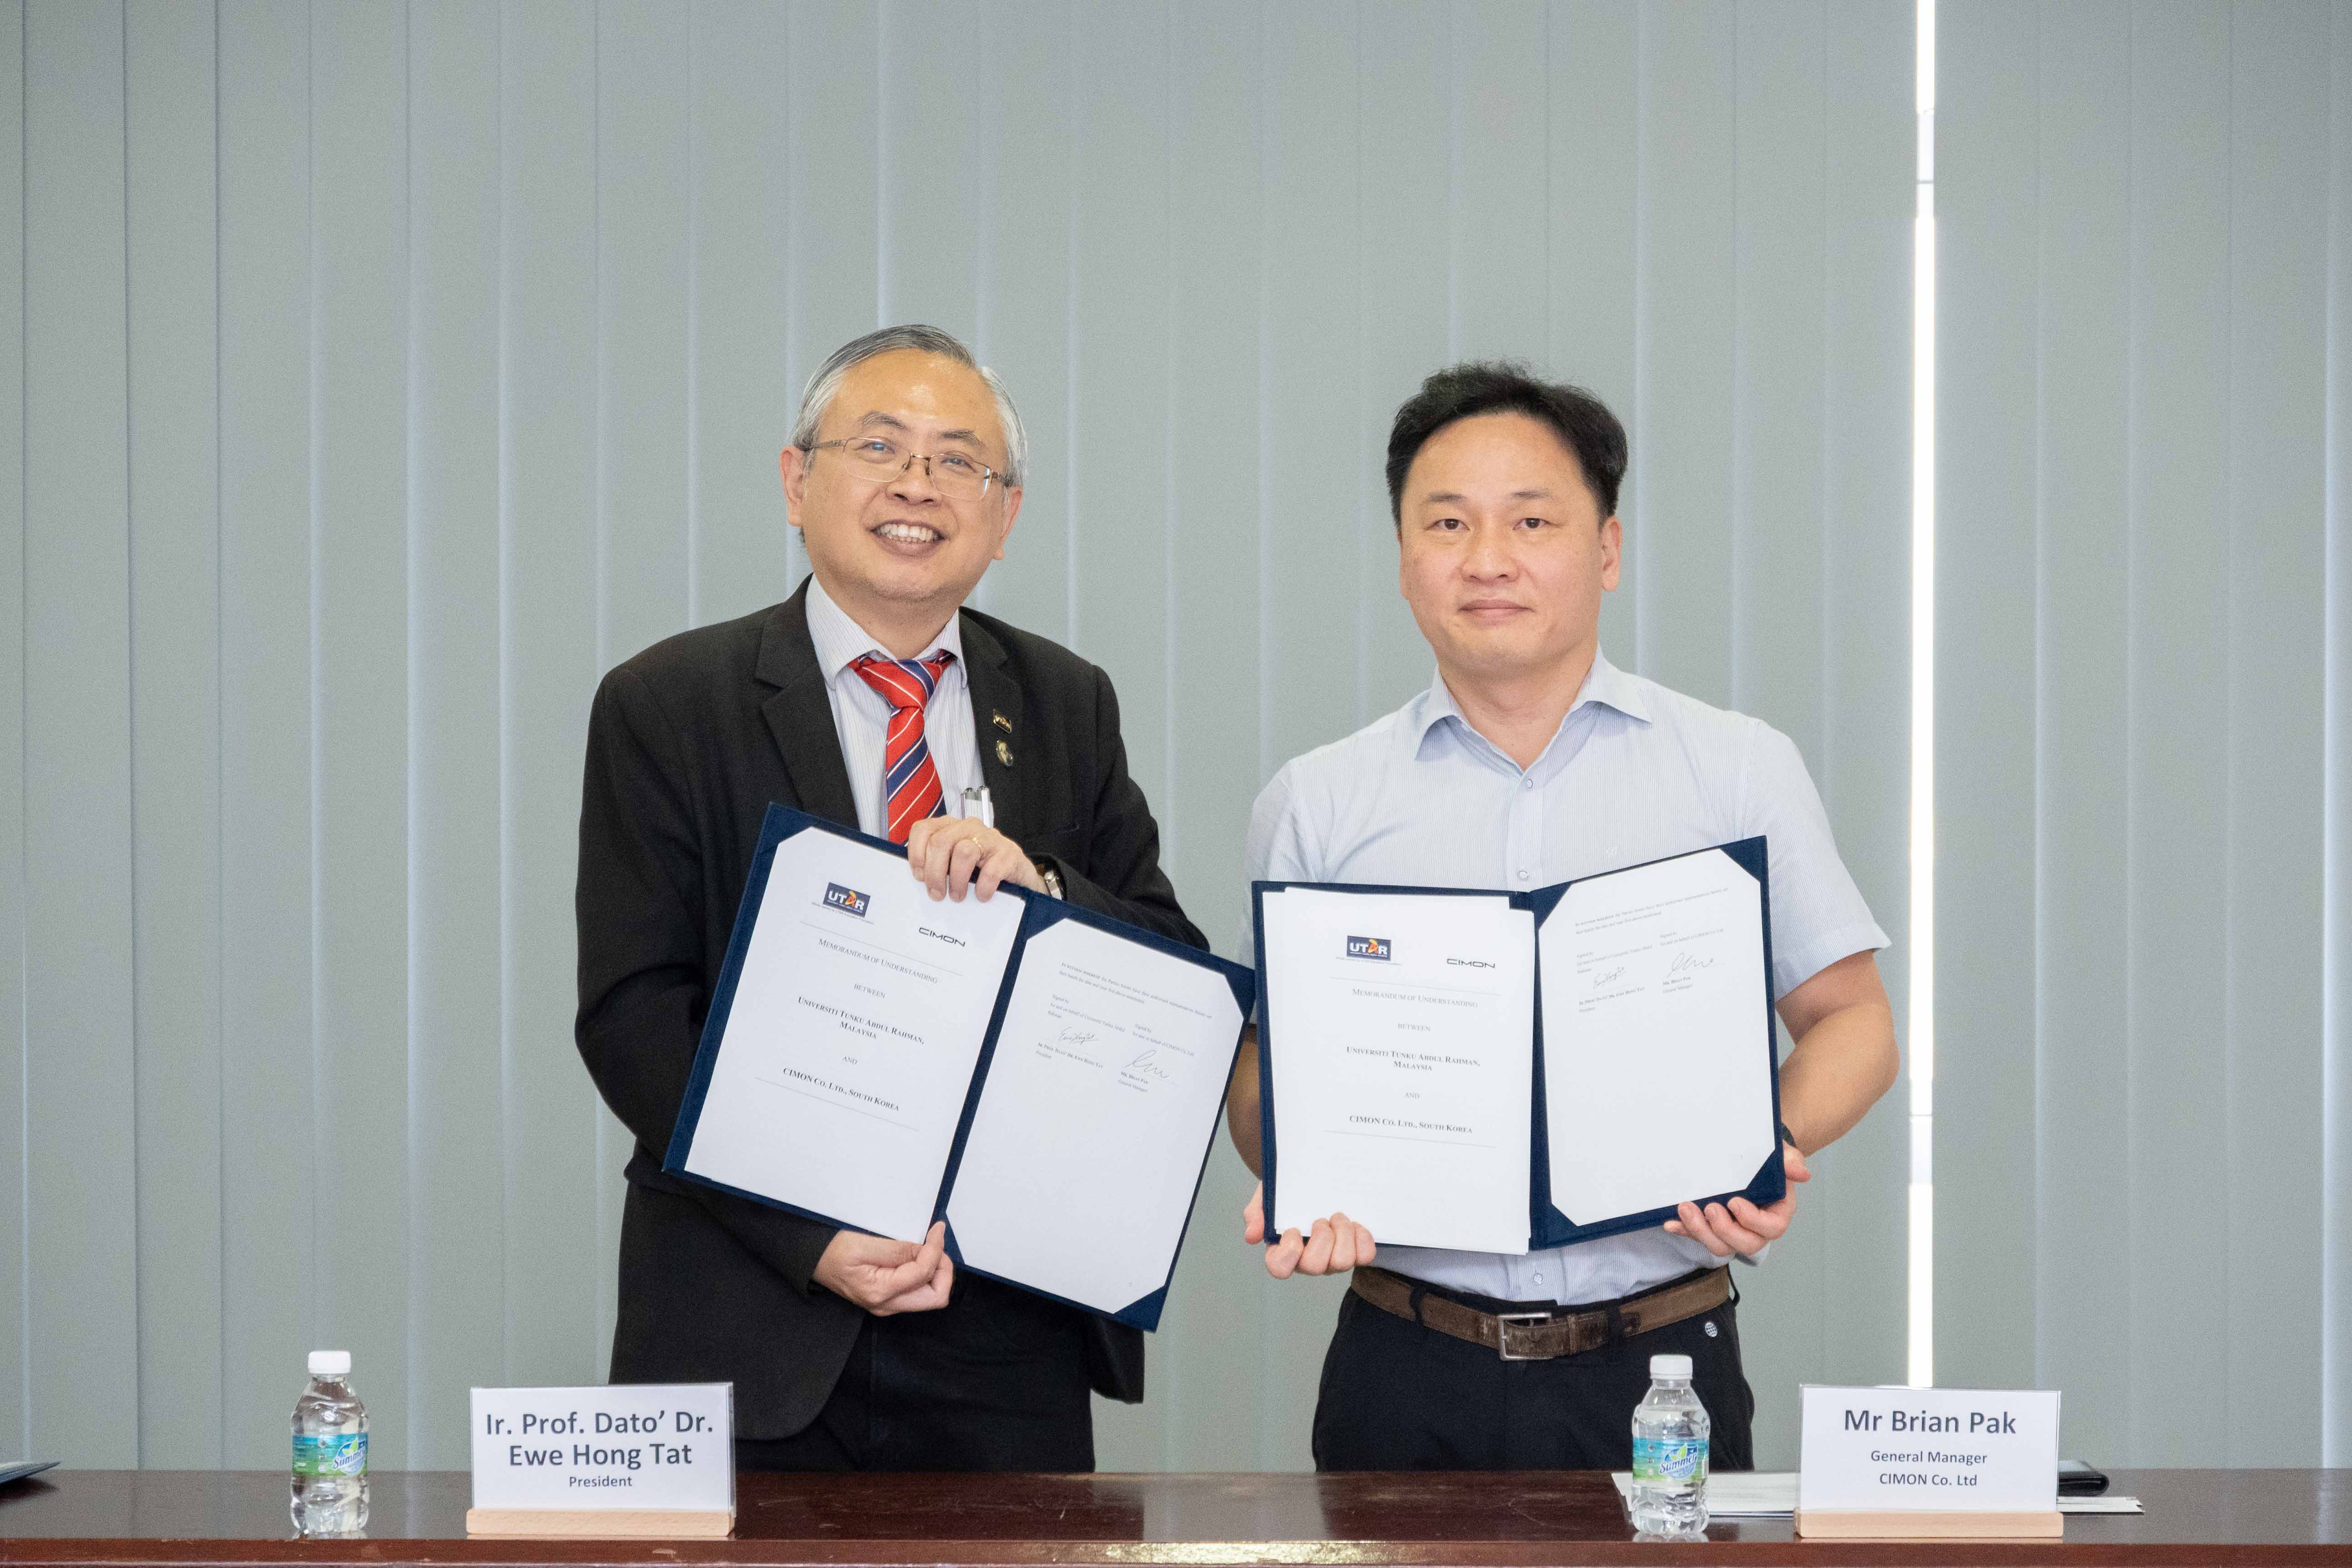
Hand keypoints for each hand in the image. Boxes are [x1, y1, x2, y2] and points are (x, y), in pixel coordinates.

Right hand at [811, 1221, 953, 1313]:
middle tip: (937, 1244)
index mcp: (879, 1292)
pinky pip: (919, 1291)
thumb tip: (925, 1249)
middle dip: (944, 1269)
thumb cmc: (833, 1251)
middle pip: (936, 1297)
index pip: (924, 1273)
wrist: (814, 1261)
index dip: (936, 1249)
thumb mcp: (863, 1244)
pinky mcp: (889, 1298)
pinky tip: (918, 1255)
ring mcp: (889, 1304)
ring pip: (930, 1295)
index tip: (937, 1229)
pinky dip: (925, 1272)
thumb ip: (897, 1250)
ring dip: (936, 1270)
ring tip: (928, 1246)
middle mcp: (887, 1305)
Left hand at [903, 815, 1045, 901]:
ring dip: (958, 880)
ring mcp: (990, 838)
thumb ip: (937, 865)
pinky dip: (983, 887)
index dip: (917, 854)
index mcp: (951, 827)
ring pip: (963, 851)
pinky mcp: (1009, 853)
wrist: (1019, 877)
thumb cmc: (981, 871)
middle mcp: (969, 827)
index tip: (919, 876)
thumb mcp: (954, 864)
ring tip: (958, 896)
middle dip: (935, 872)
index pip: (924, 829)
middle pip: (941, 842)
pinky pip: (991, 870)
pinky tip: (982, 895)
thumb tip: (917, 881)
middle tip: (937, 894)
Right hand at [1243, 1181, 1374, 1279]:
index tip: (1293, 1228)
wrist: (1316, 1182)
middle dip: (1321, 1239)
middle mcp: (1307, 1261)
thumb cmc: (1289, 1194)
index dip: (1288, 1252)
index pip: (1279, 1268)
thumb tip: (1252, 1236)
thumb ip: (1257, 1212)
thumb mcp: (1269, 1196)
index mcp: (1283, 1250)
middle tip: (1321, 1218)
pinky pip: (1364, 1256)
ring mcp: (1332, 1260)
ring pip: (1342, 1263)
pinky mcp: (1354, 1253)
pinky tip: (1356, 1223)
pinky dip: (1362, 1238)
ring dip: (1342, 1234)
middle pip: (1315, 1266)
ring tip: (1338, 1216)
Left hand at [1664, 1141, 1809, 1256]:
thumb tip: (1802, 1174)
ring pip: (1720, 1246)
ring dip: (1700, 1231)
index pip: (1771, 1228)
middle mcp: (1756, 1229)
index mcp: (1777, 1213)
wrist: (1750, 1159)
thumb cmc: (1768, 1161)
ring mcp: (1733, 1231)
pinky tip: (1671, 1222)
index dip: (1752, 1220)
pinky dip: (1684, 1231)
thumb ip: (1791, 1163)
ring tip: (1685, 1209)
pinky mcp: (1713, 1229)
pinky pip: (1699, 1236)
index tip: (1735, 1202)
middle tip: (1709, 1208)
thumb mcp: (1783, 1156)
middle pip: (1744, 1244)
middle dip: (1723, 1230)